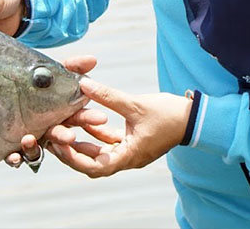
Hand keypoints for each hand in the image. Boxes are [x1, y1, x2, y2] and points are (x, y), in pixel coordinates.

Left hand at [4, 56, 100, 167]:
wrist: (1, 86)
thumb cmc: (35, 82)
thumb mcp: (53, 73)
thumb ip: (71, 67)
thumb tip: (92, 59)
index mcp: (60, 113)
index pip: (77, 117)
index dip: (88, 118)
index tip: (101, 118)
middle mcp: (47, 130)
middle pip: (57, 135)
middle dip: (63, 136)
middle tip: (69, 136)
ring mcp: (31, 139)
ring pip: (36, 150)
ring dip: (34, 148)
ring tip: (28, 139)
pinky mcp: (13, 148)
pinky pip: (15, 157)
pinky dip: (14, 158)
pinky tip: (13, 157)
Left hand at [44, 78, 191, 177]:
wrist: (194, 117)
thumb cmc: (169, 115)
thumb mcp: (135, 104)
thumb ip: (108, 95)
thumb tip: (83, 83)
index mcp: (129, 156)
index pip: (95, 167)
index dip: (74, 158)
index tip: (59, 144)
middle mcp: (129, 159)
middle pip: (94, 163)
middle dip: (73, 153)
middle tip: (55, 138)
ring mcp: (131, 151)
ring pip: (101, 153)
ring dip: (83, 144)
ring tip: (65, 129)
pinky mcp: (134, 142)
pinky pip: (110, 143)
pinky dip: (97, 135)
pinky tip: (86, 121)